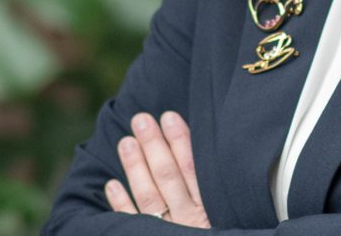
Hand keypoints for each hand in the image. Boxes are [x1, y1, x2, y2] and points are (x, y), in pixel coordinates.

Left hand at [105, 111, 210, 228]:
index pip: (193, 169)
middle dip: (154, 146)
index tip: (169, 117)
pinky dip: (121, 204)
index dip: (181, 141)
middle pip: (167, 177)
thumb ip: (217, 193)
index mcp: (209, 210)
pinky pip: (131, 224)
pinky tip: (111, 185)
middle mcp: (188, 221)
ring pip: (148, 196)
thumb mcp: (230, 217)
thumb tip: (204, 158)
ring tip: (125, 141)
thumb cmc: (221, 234)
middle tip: (141, 119)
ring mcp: (166, 233)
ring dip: (135, 167)